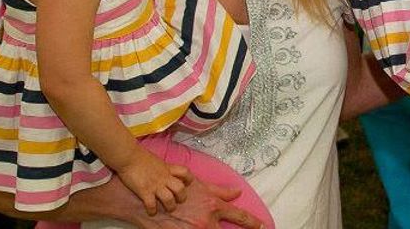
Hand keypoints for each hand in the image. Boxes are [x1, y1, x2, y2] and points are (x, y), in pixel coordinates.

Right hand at [117, 149, 191, 215]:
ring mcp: (155, 185)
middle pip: (180, 188)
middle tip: (179, 200)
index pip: (185, 172)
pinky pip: (151, 204)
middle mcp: (164, 177)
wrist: (129, 157)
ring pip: (169, 199)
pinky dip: (152, 210)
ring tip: (169, 208)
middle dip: (182, 197)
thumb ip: (163, 168)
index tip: (186, 184)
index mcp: (167, 168)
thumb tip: (163, 172)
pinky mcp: (145, 191)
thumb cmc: (140, 157)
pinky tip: (151, 212)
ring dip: (170, 206)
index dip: (188, 179)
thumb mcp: (157, 161)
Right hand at [128, 179, 263, 228]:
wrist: (146, 197)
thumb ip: (220, 191)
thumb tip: (238, 192)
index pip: (239, 216)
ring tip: (207, 226)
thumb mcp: (199, 185)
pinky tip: (195, 228)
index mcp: (213, 206)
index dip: (252, 222)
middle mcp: (205, 220)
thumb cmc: (174, 187)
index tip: (263, 226)